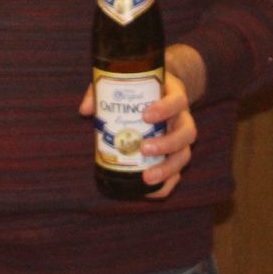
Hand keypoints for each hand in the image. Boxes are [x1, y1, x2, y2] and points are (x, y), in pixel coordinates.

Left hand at [78, 47, 202, 199]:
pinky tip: (151, 192)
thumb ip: (104, 90)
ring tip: (147, 177)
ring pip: (184, 155)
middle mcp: (182, 118)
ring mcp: (181, 138)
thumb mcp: (125, 81)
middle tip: (144, 148)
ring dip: (167, 168)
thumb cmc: (139, 88)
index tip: (145, 115)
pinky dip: (167, 184)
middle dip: (167, 143)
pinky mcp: (176, 155)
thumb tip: (85, 110)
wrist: (158, 91)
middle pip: (187, 132)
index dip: (165, 109)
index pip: (178, 100)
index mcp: (174, 96)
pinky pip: (178, 173)